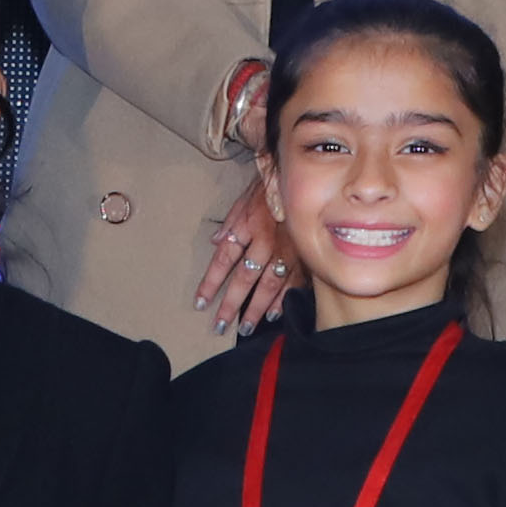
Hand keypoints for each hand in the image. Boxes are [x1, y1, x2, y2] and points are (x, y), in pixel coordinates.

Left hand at [191, 174, 298, 334]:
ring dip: (256, 309)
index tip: (200, 303)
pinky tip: (274, 313)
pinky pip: (293, 283)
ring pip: (269, 286)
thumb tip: (215, 241)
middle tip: (220, 326)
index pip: (223, 261)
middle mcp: (266, 242)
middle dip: (231, 305)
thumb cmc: (267, 188)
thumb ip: (229, 224)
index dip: (210, 284)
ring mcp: (287, 251)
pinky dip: (283, 299)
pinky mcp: (305, 255)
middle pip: (245, 280)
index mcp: (247, 228)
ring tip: (245, 328)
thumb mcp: (242, 201)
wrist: (299, 178)